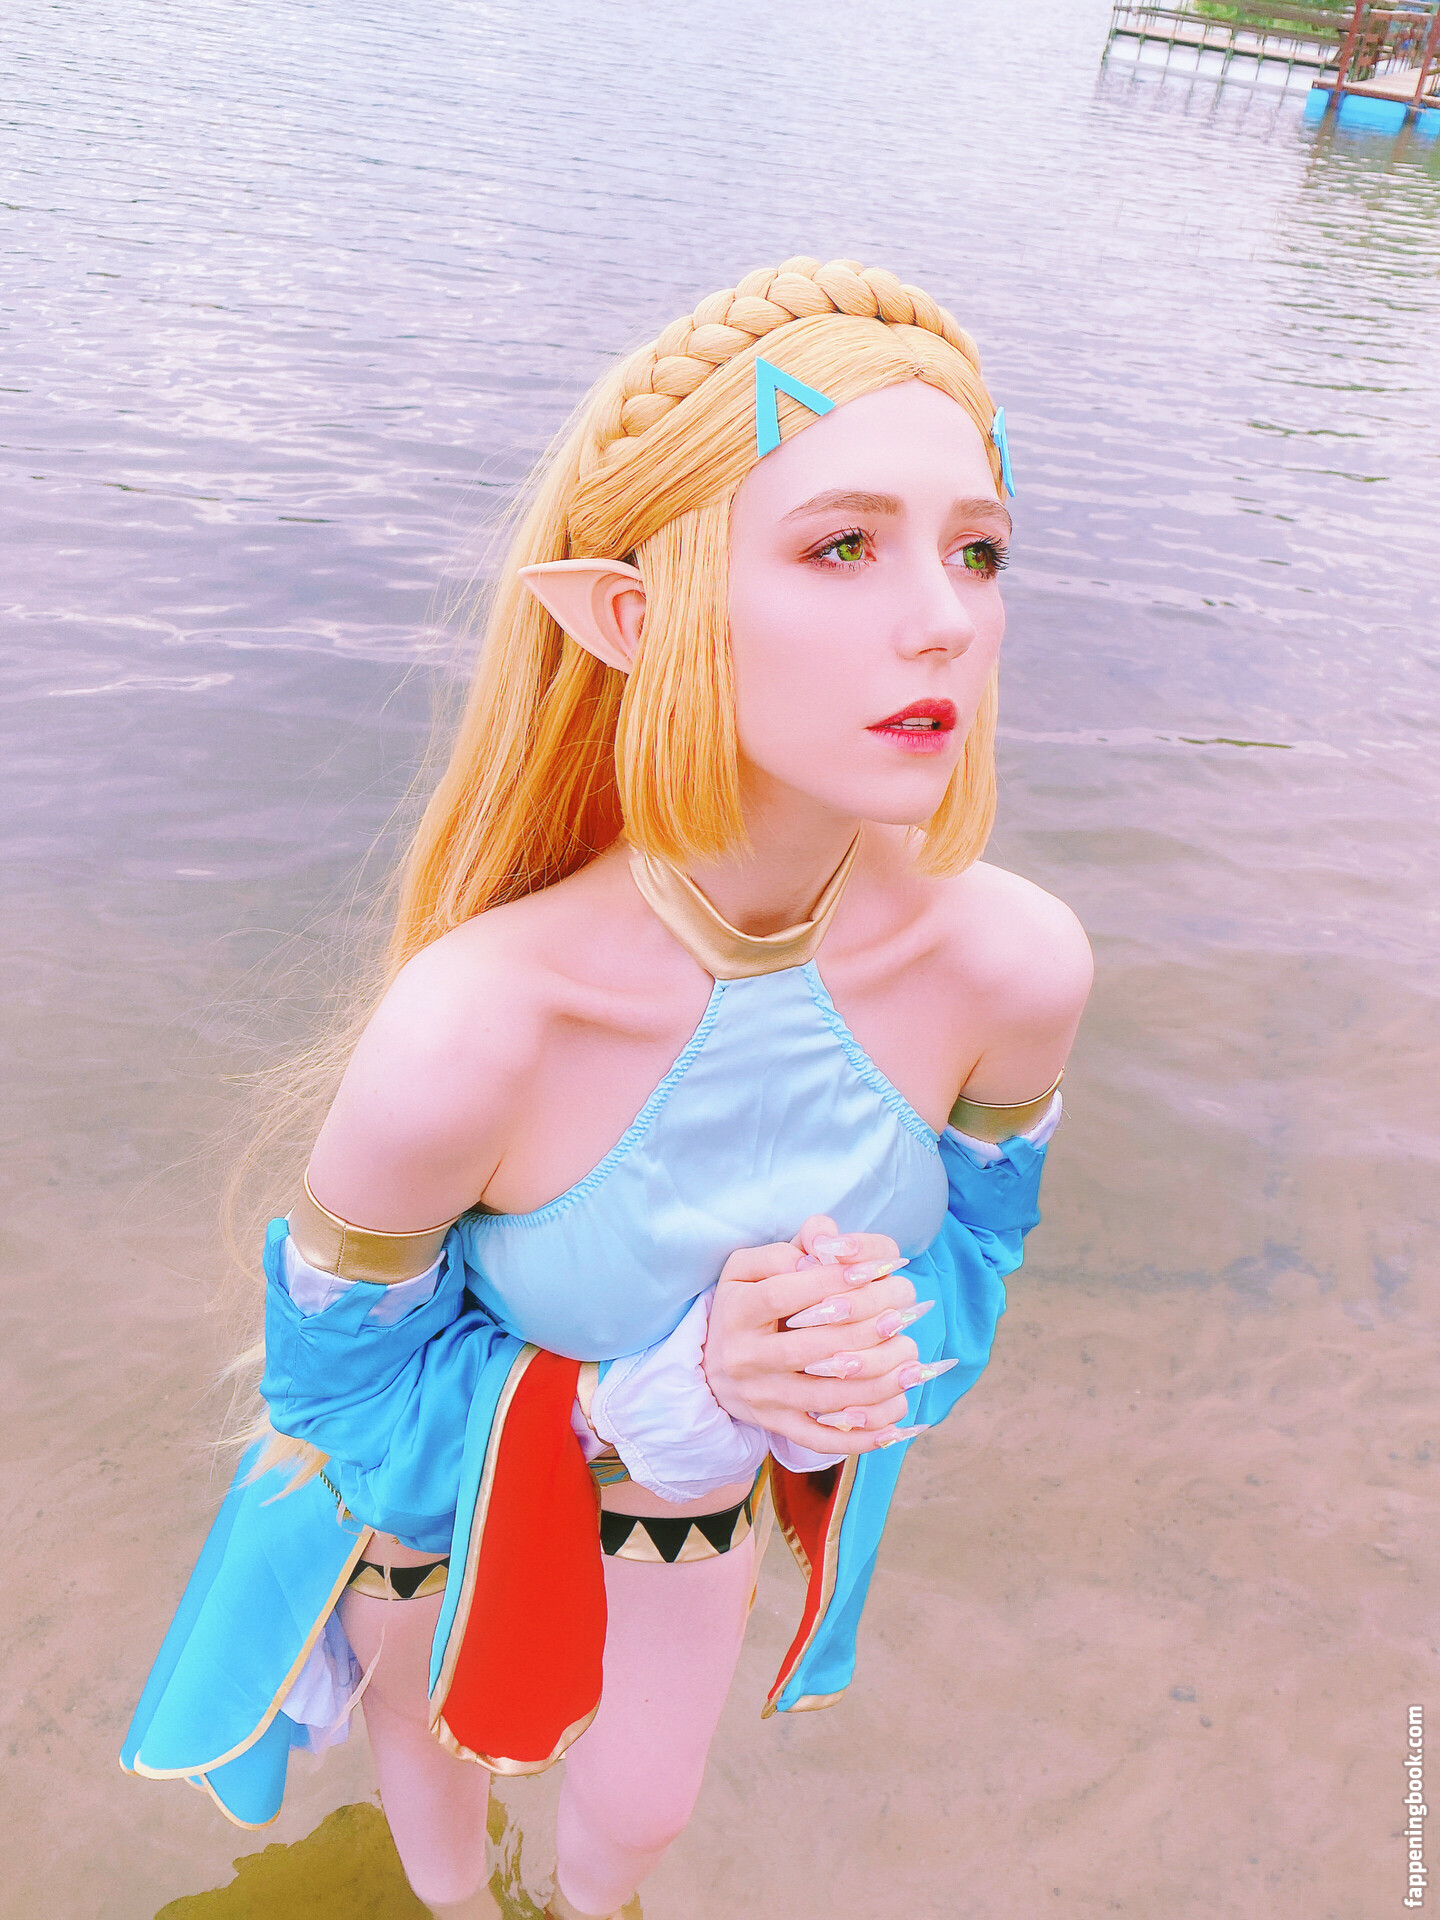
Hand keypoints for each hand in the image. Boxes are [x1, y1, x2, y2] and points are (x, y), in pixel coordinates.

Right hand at [703, 1216, 946, 1456]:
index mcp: (737, 1311)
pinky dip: (862, 1434)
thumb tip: (827, 1240)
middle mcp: (745, 1357)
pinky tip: (897, 1417)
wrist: (711, 1369)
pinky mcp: (778, 1426)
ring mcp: (763, 1397)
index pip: (780, 1296)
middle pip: (809, 1349)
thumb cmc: (746, 1306)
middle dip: (864, 1332)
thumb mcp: (750, 1269)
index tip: (872, 1271)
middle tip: (902, 1315)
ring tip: (911, 1361)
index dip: (828, 1282)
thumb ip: (789, 1248)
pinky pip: (822, 1438)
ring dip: (876, 1382)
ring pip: (825, 1398)